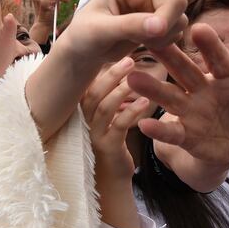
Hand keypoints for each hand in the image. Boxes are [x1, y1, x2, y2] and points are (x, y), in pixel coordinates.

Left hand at [62, 0, 207, 65]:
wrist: (84, 52)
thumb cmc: (83, 35)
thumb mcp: (99, 30)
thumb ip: (128, 26)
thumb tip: (159, 26)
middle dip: (168, 20)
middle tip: (151, 38)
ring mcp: (153, 8)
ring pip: (179, 17)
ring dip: (165, 34)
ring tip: (138, 41)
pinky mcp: (158, 25)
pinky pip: (176, 31)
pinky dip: (166, 42)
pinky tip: (145, 46)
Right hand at [82, 57, 150, 179]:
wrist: (109, 175)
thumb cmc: (109, 139)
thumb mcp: (104, 115)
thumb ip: (106, 95)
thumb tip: (116, 67)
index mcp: (83, 110)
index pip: (87, 85)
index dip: (100, 69)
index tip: (117, 52)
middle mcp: (83, 120)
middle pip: (93, 92)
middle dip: (111, 75)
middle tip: (128, 59)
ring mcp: (93, 134)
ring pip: (104, 107)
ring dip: (121, 90)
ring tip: (137, 78)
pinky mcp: (107, 146)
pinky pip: (118, 125)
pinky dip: (132, 111)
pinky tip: (145, 102)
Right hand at [128, 23, 228, 166]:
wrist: (227, 147)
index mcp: (225, 77)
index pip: (219, 60)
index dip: (210, 46)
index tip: (199, 28)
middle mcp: (201, 88)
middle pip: (185, 70)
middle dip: (169, 56)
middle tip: (151, 39)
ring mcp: (189, 109)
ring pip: (169, 96)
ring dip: (152, 88)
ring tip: (132, 78)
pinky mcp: (183, 133)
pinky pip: (170, 131)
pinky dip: (158, 129)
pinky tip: (143, 124)